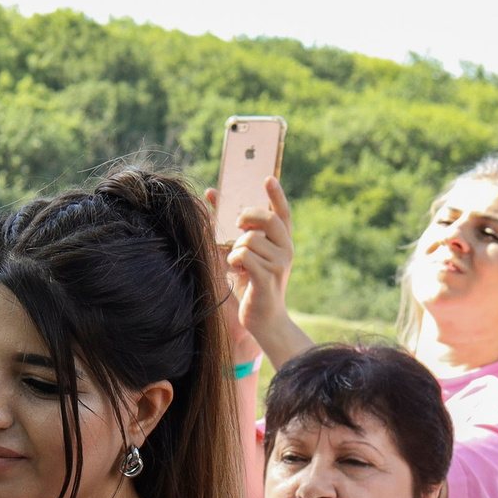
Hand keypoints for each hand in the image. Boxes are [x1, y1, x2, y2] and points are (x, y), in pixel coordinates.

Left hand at [205, 176, 292, 361]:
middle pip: (267, 219)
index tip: (267, 178)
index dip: (277, 195)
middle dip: (247, 218)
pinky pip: (244, 255)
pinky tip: (238, 271)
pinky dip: (234, 261)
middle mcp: (286, 250)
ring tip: (238, 264)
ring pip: (249, 240)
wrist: (263, 319)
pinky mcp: (268, 277)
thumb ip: (229, 226)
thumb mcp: (243, 253)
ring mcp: (280, 264)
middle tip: (237, 227)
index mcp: (283, 242)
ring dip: (235, 249)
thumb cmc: (250, 284)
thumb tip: (210, 194)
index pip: (283, 212)